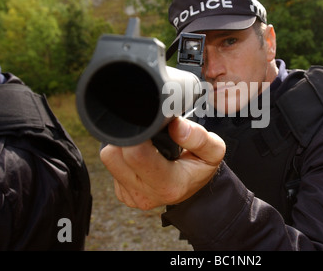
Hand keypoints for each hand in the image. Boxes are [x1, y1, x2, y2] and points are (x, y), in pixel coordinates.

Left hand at [100, 116, 225, 209]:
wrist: (194, 188)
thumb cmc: (200, 167)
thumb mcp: (213, 150)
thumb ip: (198, 137)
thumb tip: (176, 126)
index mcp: (169, 185)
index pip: (136, 155)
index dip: (137, 135)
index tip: (146, 125)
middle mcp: (146, 195)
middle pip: (113, 156)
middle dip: (126, 139)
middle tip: (144, 134)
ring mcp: (131, 197)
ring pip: (109, 159)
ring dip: (123, 148)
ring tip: (145, 146)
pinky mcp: (122, 195)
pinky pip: (111, 167)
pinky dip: (123, 158)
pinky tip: (141, 157)